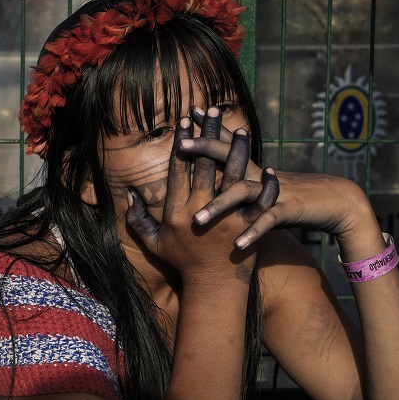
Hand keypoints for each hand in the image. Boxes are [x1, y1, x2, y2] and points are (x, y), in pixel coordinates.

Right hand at [125, 110, 277, 283]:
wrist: (213, 288)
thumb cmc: (183, 263)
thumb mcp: (154, 244)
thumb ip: (138, 220)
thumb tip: (129, 197)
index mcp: (178, 210)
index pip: (180, 169)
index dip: (183, 142)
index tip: (184, 121)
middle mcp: (201, 210)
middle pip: (205, 165)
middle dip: (208, 136)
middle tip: (212, 111)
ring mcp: (226, 218)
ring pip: (232, 177)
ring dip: (237, 151)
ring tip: (241, 129)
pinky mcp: (248, 227)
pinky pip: (260, 202)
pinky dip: (266, 186)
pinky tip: (269, 168)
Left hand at [181, 107, 368, 246]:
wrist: (333, 199)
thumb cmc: (291, 192)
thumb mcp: (264, 181)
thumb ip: (241, 174)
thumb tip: (217, 170)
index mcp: (251, 168)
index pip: (225, 144)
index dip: (207, 130)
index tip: (186, 115)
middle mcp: (259, 175)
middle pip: (229, 158)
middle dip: (204, 150)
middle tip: (180, 146)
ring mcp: (273, 191)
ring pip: (242, 193)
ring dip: (219, 206)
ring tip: (197, 221)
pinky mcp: (287, 210)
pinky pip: (267, 222)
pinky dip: (253, 233)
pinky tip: (237, 246)